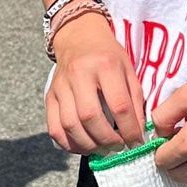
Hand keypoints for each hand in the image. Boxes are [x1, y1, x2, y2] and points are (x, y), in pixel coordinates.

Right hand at [46, 15, 147, 155]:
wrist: (78, 37)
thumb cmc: (108, 56)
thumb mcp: (128, 70)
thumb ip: (134, 101)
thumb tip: (137, 134)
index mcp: (105, 65)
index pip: (119, 105)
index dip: (130, 130)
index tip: (137, 142)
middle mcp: (79, 74)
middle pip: (90, 117)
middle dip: (107, 139)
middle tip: (118, 147)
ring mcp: (61, 86)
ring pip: (70, 125)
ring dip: (88, 145)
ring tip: (102, 149)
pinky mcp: (49, 96)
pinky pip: (54, 128)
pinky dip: (68, 144)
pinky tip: (83, 146)